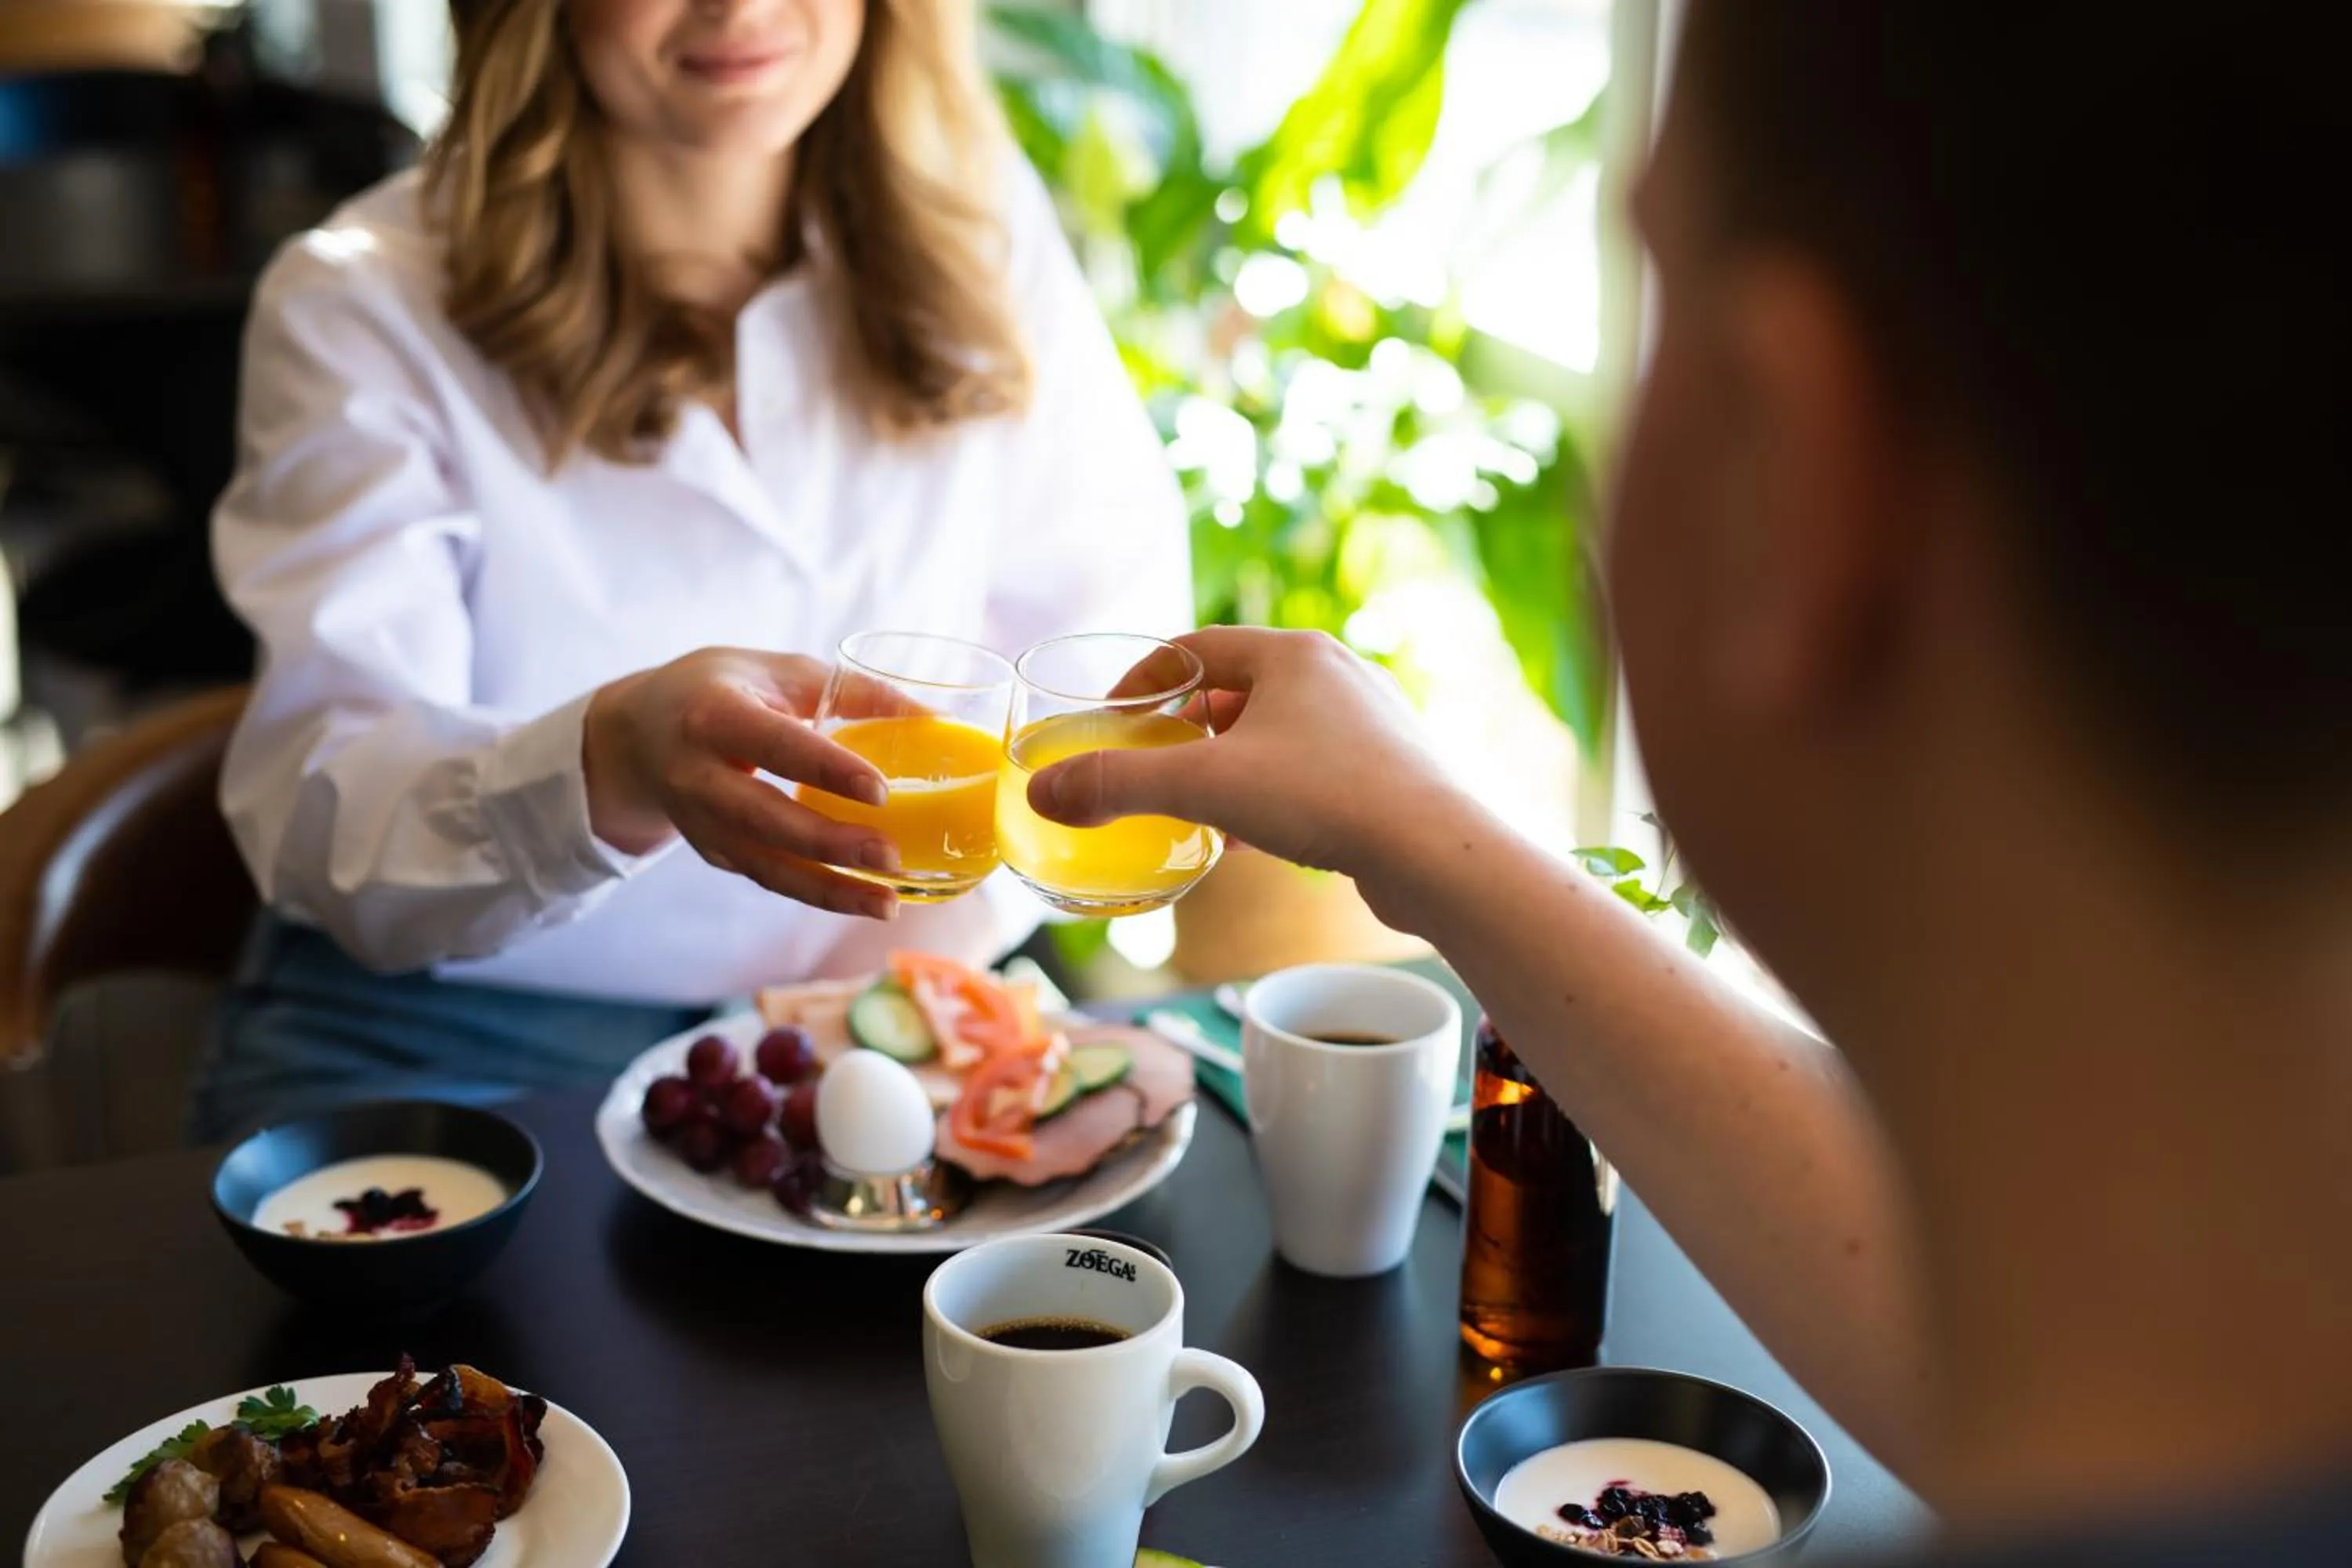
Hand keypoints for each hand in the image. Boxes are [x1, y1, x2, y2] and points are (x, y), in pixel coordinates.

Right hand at [583, 648, 902, 918]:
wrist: (636, 735)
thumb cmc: (719, 690)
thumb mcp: (776, 671)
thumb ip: (850, 689)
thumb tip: (934, 716)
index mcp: (713, 715)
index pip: (774, 745)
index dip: (825, 769)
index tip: (879, 791)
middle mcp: (696, 774)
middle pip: (765, 819)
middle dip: (829, 844)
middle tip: (891, 857)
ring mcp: (698, 823)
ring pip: (765, 866)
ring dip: (828, 890)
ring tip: (887, 903)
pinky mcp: (712, 852)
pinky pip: (767, 877)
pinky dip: (815, 892)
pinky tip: (863, 899)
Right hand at [1025, 628, 1468, 883]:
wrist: (1436, 853)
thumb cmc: (1326, 798)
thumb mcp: (1203, 787)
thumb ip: (1117, 785)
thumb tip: (1040, 793)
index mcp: (1293, 652)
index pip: (1196, 644)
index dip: (1143, 679)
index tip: (1111, 720)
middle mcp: (1337, 674)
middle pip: (1237, 687)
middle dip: (1186, 727)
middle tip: (1150, 764)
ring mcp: (1370, 722)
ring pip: (1276, 732)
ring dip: (1228, 764)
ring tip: (1195, 804)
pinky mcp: (1391, 770)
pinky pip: (1311, 769)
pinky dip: (1270, 793)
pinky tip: (1251, 838)